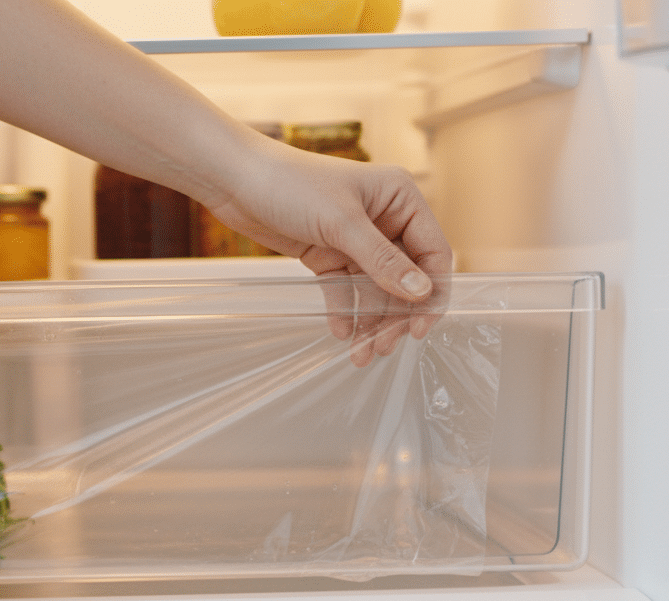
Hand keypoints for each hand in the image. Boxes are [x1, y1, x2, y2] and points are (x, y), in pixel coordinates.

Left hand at [204, 137, 452, 365]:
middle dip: (396, 314)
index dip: (431, 290)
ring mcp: (355, 239)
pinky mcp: (328, 254)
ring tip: (362, 353)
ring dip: (371, 320)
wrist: (236, 180)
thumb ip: (383, 261)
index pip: (433, 251)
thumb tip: (422, 293)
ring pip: (374, 288)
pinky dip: (344, 310)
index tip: (421, 326)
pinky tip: (341, 332)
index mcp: (400, 198)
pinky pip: (344, 289)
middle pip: (405, 277)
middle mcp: (384, 219)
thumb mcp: (342, 224)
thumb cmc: (291, 184)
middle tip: (385, 346)